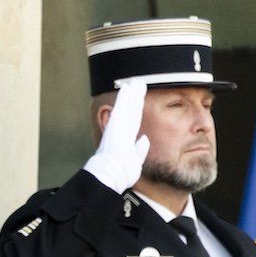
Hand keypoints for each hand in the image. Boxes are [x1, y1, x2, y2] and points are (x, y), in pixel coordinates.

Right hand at [83, 77, 150, 193]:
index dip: (136, 110)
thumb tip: (144, 138)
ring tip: (135, 81)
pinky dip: (124, 97)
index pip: (134, 121)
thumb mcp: (134, 161)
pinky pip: (121, 108)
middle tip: (138, 83)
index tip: (139, 99)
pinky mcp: (116, 125)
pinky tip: (127, 86)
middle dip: (135, 97)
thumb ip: (140, 149)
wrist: (111, 176)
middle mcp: (121, 131)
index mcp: (125, 140)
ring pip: (127, 106)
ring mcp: (118, 127)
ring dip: (131, 93)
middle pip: (131, 110)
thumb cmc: (121, 174)